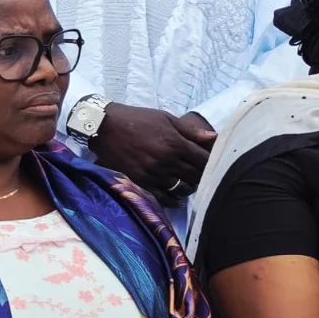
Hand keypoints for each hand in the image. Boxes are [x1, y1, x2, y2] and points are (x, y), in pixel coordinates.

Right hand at [88, 104, 212, 196]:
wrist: (104, 126)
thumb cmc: (136, 119)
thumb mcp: (166, 118)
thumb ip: (190, 131)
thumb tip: (214, 138)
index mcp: (175, 142)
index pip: (204, 159)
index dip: (212, 162)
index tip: (212, 161)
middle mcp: (167, 160)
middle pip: (196, 176)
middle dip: (202, 174)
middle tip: (200, 172)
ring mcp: (153, 172)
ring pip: (182, 188)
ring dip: (189, 187)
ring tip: (188, 182)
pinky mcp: (141, 181)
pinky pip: (164, 197)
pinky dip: (174, 199)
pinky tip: (177, 195)